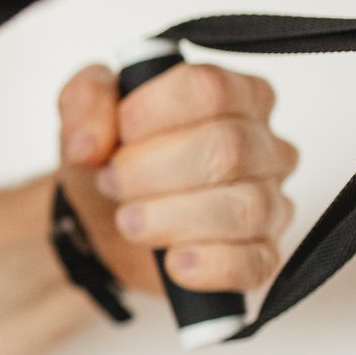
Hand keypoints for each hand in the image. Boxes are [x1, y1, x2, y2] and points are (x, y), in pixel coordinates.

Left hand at [55, 61, 297, 294]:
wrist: (101, 223)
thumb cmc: (114, 159)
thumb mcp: (87, 111)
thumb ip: (85, 98)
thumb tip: (90, 144)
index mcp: (236, 94)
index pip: (210, 89)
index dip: (152, 114)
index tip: (119, 134)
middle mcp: (265, 145)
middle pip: (227, 149)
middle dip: (152, 171)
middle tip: (112, 184)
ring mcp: (270, 204)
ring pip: (243, 209)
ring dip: (170, 218)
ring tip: (129, 221)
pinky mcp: (261, 256)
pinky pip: (253, 264)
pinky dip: (208, 265)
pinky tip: (173, 262)